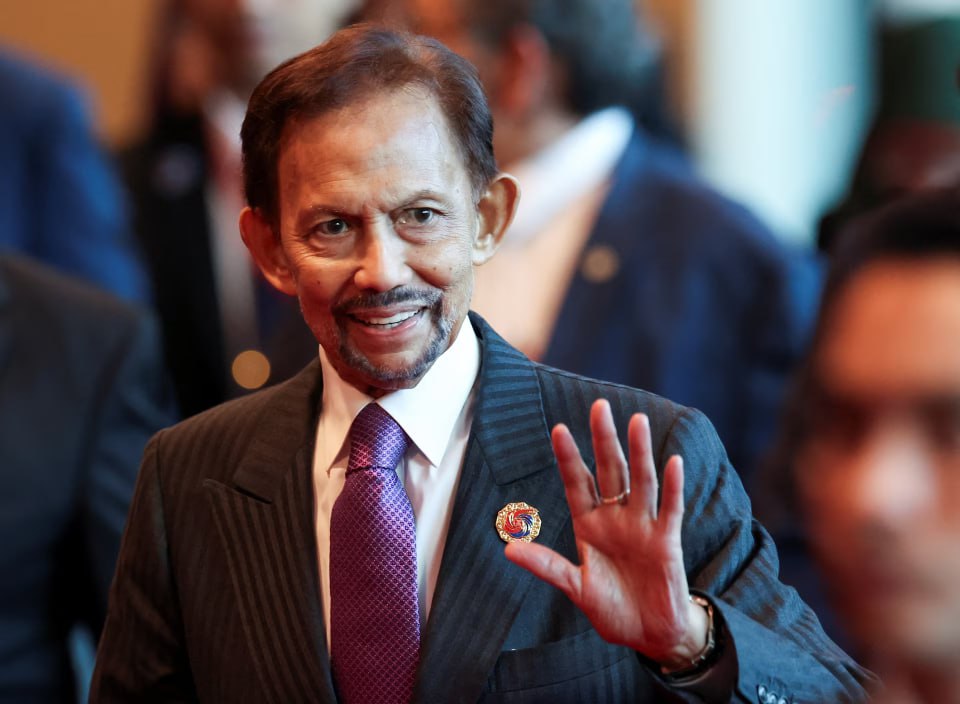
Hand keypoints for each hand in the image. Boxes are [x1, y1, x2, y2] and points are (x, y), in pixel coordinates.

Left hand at [504, 399, 707, 667]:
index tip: (558, 430)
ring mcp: (642, 527)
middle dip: (604, 440)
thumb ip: (546, 566)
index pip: (577, 483)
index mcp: (590, 525)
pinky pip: (670, 509)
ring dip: (639, 452)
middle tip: (599, 407)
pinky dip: (672, 486)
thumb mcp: (575, 587)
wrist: (650, 634)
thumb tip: (508, 549)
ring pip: (640, 481)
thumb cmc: (613, 608)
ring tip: (636, 420)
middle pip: (609, 471)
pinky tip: (672, 461)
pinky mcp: (667, 542)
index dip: (569, 457)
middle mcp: (616, 518)